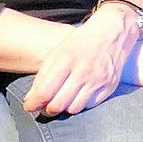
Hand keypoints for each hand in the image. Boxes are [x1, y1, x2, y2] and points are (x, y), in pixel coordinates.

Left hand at [22, 6, 136, 115]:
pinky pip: (90, 105)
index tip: (29, 106)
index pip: (45, 92)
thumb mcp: (58, 51)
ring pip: (74, 109)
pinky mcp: (110, 86)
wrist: (113, 32)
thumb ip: (44, 75)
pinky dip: (81, 103)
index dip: (33, 104)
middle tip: (45, 106)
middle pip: (58, 105)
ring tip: (62, 100)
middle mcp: (83, 71)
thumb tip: (32, 99)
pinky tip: (78, 95)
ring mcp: (98, 80)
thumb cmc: (81, 41)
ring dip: (65, 108)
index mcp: (66, 59)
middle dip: (47, 109)